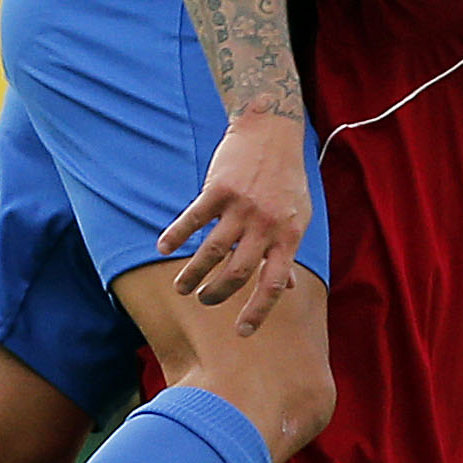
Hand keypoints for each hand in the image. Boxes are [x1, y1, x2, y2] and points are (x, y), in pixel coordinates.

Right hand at [156, 113, 311, 335]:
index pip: (274, 285)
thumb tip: (285, 287)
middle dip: (217, 295)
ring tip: (182, 287)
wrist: (272, 130)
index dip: (258, 312)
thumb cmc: (286, 177)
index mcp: (289, 234)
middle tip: (205, 300)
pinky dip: (175, 237)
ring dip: (193, 276)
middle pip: (238, 274)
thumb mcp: (298, 214)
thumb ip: (286, 249)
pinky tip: (163, 248)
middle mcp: (267, 224)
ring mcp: (243, 207)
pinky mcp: (219, 190)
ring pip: (211, 253)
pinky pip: (192, 221)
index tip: (242, 333)